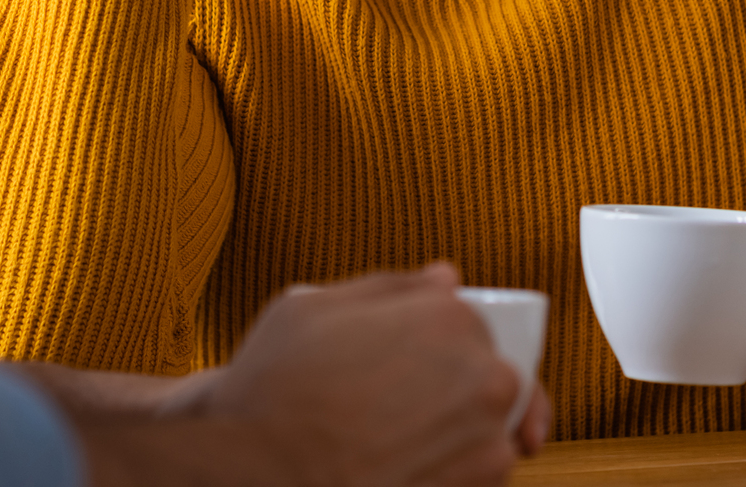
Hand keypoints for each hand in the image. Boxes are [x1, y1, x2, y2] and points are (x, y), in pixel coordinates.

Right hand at [204, 263, 520, 485]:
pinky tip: (400, 461)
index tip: (395, 361)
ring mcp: (488, 438)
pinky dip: (453, 466)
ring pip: (491, 422)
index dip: (427, 340)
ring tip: (391, 435)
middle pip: (487, 371)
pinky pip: (485, 468)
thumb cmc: (273, 388)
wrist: (255, 474)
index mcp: (448, 317)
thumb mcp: (312, 306)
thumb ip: (390, 288)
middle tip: (391, 403)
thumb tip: (446, 278)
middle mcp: (484, 375)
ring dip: (455, 426)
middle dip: (451, 383)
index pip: (464, 320)